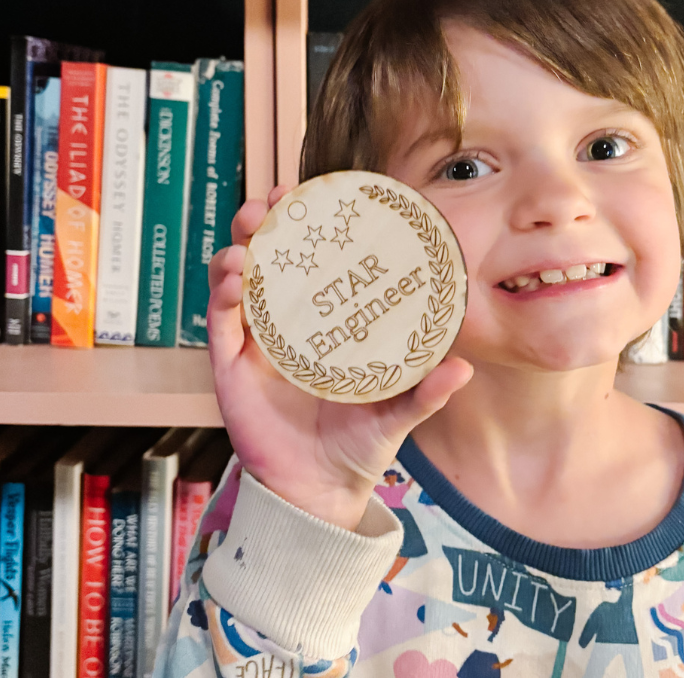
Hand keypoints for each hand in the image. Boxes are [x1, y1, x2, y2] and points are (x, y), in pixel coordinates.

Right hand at [208, 186, 472, 530]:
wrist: (321, 491)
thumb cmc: (358, 443)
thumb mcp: (396, 410)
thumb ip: (426, 391)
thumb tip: (465, 366)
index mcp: (322, 320)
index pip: (310, 259)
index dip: (306, 224)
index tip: (309, 192)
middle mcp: (285, 322)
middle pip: (266, 257)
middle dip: (263, 222)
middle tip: (272, 202)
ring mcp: (255, 341)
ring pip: (235, 281)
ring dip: (237, 250)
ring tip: (249, 238)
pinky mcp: (231, 367)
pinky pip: (219, 324)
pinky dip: (222, 298)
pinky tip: (236, 281)